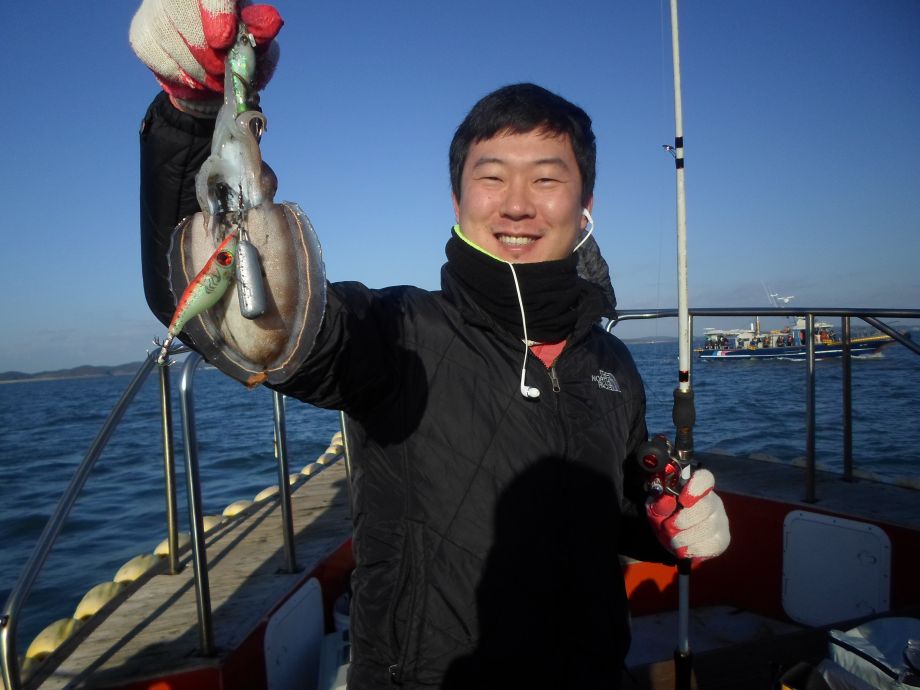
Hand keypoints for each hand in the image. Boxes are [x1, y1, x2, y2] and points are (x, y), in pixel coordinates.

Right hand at [130, 0, 282, 104]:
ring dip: (192, 66)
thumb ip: (262, 31)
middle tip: (221, 73)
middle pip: (179, 9)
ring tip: (212, 82)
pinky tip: (193, 80)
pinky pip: (151, 52)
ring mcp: (155, 8)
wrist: (214, 70)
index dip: (216, 12)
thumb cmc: (240, 49)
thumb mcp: (257, 42)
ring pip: (164, 32)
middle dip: (203, 50)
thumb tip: (270, 21)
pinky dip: (176, 73)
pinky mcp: (140, 32)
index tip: (223, 40)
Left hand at [646, 468, 729, 559]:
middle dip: (683, 520)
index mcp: (696, 488)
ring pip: (708, 527)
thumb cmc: (666, 518)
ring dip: (685, 537)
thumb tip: (665, 501)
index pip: (705, 478)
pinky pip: (712, 545)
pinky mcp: (722, 540)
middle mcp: (713, 501)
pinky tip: (684, 549)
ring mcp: (720, 521)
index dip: (696, 487)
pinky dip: (694, 549)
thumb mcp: (656, 509)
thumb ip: (659, 504)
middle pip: (706, 506)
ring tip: (673, 540)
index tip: (683, 499)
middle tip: (668, 526)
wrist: (671, 540)